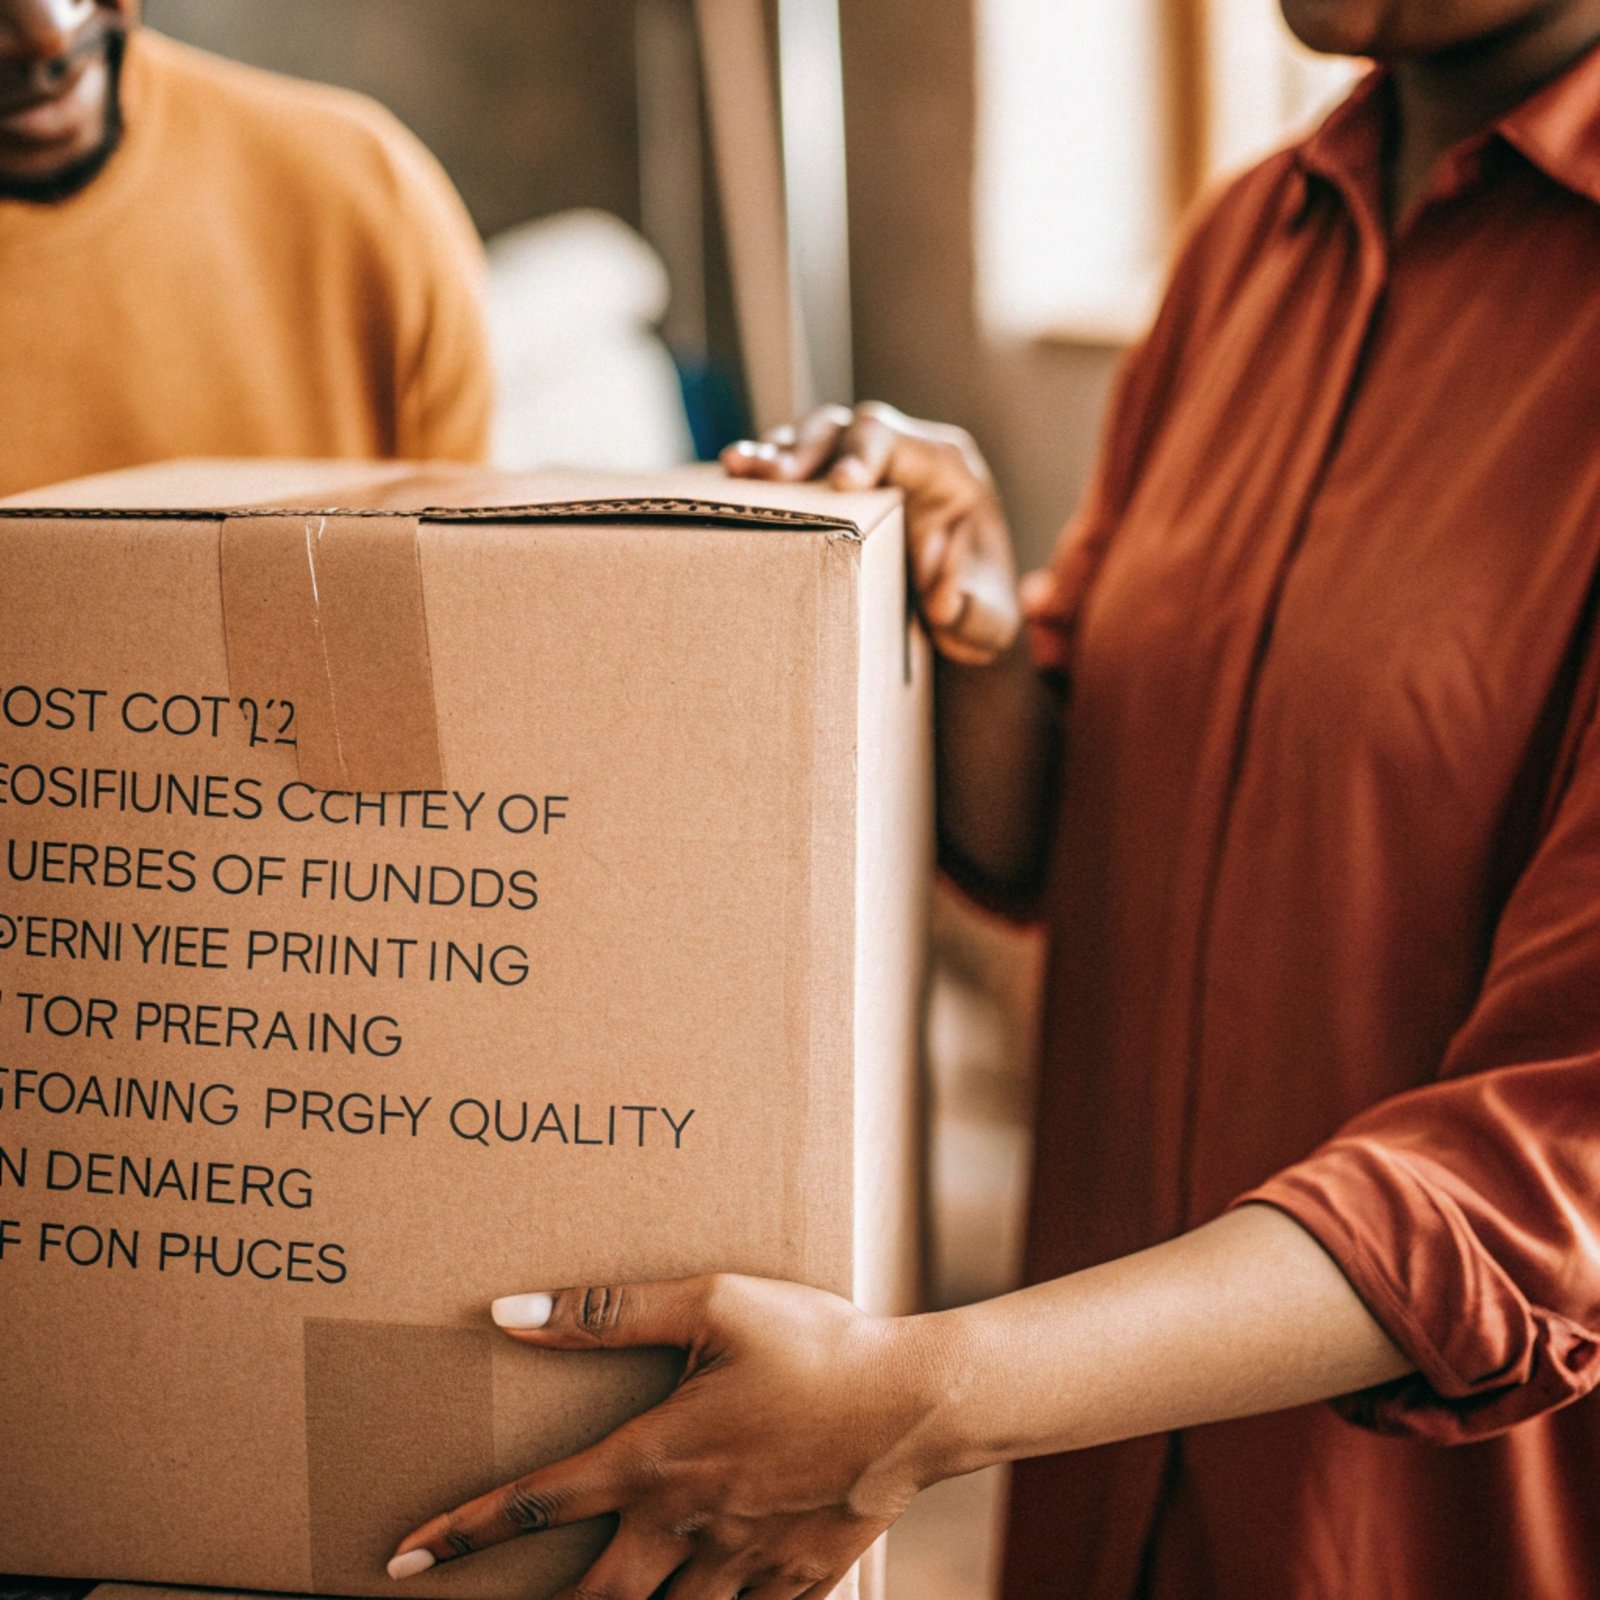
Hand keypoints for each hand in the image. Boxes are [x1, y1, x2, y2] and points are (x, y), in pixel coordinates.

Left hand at [388, 1274, 945, 1599]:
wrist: (916, 1402)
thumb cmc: (813, 1341)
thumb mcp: (710, 1304)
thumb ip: (607, 1310)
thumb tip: (508, 1312)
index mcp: (658, 1459)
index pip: (542, 1502)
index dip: (466, 1530)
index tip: (406, 1556)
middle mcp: (688, 1527)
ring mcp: (743, 1564)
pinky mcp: (796, 1581)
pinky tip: (715, 1595)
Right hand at [723, 402, 1020, 665]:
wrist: (958, 614)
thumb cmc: (977, 609)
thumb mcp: (988, 623)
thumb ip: (975, 614)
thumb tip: (943, 603)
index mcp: (946, 467)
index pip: (897, 440)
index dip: (865, 453)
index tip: (842, 484)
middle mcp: (903, 452)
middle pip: (846, 427)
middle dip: (808, 448)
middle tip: (775, 478)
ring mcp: (864, 463)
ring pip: (812, 437)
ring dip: (775, 452)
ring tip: (738, 468)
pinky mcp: (833, 484)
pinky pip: (793, 464)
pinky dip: (764, 469)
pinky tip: (732, 477)